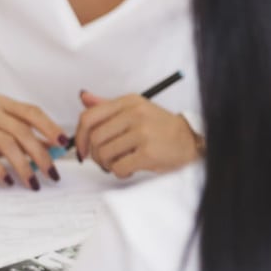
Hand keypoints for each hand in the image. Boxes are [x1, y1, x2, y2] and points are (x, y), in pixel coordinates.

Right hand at [0, 96, 68, 189]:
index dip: (50, 128)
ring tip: (32, 183)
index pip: (31, 112)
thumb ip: (22, 136)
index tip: (63, 145)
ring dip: (23, 166)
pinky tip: (7, 181)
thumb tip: (52, 148)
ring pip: (6, 143)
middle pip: (22, 130)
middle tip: (51, 173)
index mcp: (0, 104)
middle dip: (40, 154)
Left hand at [74, 91, 200, 177]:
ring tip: (119, 164)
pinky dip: (119, 173)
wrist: (191, 141)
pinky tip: (129, 170)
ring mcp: (142, 132)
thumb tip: (84, 97)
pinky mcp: (148, 152)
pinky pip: (118, 167)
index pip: (89, 117)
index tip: (81, 150)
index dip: (79, 137)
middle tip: (104, 161)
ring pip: (104, 154)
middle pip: (95, 138)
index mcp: (128, 102)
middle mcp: (135, 113)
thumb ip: (108, 106)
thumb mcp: (135, 110)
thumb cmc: (160, 128)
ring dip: (107, 165)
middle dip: (95, 155)